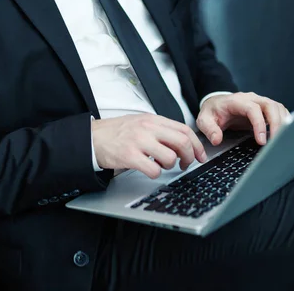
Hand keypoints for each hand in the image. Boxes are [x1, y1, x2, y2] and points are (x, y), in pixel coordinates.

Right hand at [92, 114, 206, 178]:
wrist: (92, 137)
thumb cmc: (117, 132)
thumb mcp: (141, 123)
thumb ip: (160, 129)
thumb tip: (182, 142)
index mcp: (153, 119)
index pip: (184, 129)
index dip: (196, 145)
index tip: (200, 156)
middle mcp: (147, 128)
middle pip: (182, 142)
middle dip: (189, 157)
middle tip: (185, 164)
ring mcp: (138, 141)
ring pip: (170, 157)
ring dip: (170, 166)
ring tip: (162, 165)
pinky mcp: (129, 155)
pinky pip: (153, 170)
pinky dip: (156, 174)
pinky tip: (149, 169)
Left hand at [196, 92, 290, 145]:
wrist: (217, 104)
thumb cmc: (213, 111)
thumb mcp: (204, 119)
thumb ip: (209, 128)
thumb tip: (217, 139)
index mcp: (237, 101)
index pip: (252, 109)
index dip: (259, 124)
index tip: (261, 141)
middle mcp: (251, 99)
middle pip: (270, 106)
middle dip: (276, 123)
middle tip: (277, 142)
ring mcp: (260, 102)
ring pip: (277, 108)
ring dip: (283, 123)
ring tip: (282, 140)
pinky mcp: (265, 108)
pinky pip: (279, 111)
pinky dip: (284, 121)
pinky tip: (284, 134)